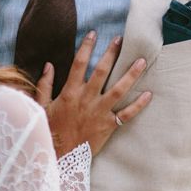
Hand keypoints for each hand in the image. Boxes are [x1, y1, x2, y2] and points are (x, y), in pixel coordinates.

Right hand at [35, 33, 151, 156]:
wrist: (60, 156)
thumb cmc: (50, 131)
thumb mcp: (42, 107)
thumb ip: (45, 85)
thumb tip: (49, 65)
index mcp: (70, 93)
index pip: (79, 64)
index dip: (86, 47)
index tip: (93, 34)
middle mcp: (86, 99)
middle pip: (102, 71)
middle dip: (112, 54)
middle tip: (121, 40)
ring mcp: (99, 112)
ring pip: (119, 89)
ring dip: (131, 75)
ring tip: (142, 61)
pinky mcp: (108, 126)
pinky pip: (127, 114)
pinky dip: (139, 104)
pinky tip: (149, 94)